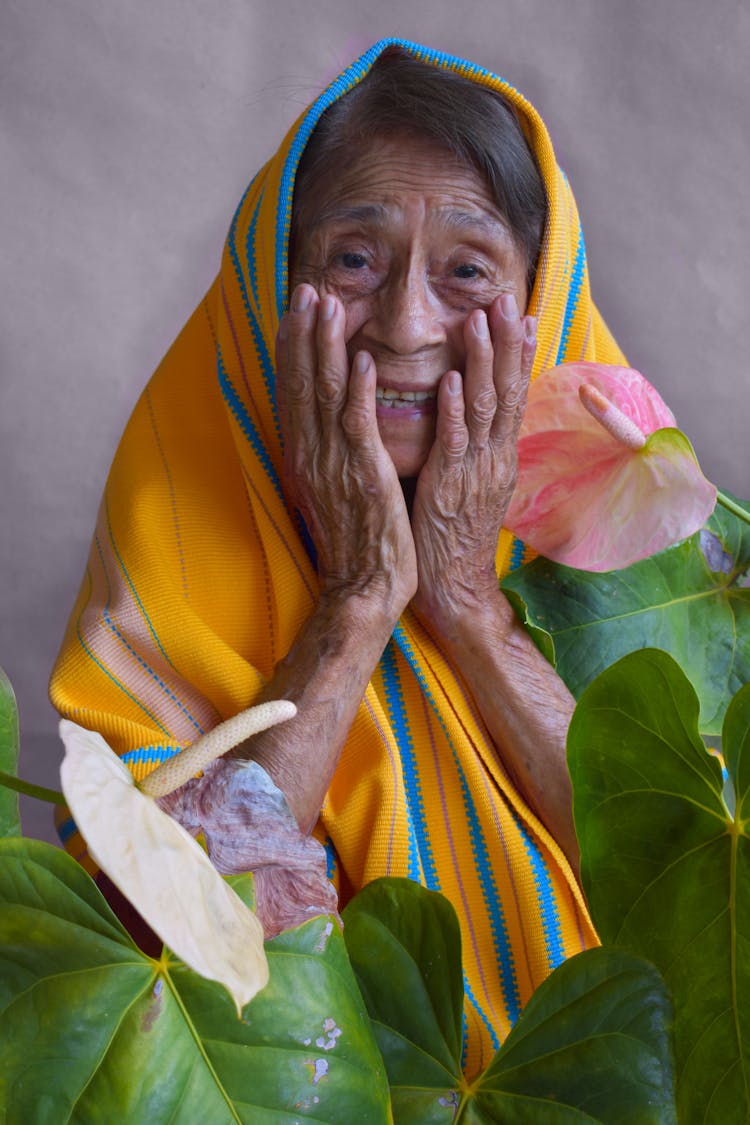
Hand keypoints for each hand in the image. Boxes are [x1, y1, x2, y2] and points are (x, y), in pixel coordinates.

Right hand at [277, 284, 416, 618]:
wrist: (363, 586)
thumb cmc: (356, 542)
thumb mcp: (333, 490)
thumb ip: (328, 452)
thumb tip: (327, 422)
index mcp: (305, 456)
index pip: (294, 390)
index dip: (294, 347)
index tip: (297, 308)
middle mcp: (312, 454)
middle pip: (302, 382)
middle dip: (304, 333)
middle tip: (307, 289)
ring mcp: (335, 463)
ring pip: (325, 394)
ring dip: (326, 347)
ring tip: (329, 304)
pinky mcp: (364, 475)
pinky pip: (358, 424)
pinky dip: (359, 389)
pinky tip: (363, 357)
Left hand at [410, 293, 535, 637]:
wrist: (455, 585)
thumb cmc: (452, 536)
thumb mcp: (469, 483)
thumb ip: (470, 447)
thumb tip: (463, 411)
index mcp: (497, 455)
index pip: (513, 395)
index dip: (517, 354)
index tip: (521, 315)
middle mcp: (493, 457)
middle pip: (508, 391)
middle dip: (508, 343)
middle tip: (507, 300)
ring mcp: (475, 471)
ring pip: (485, 407)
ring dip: (484, 361)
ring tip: (482, 321)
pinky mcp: (450, 487)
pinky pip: (455, 442)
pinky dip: (455, 409)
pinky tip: (454, 380)